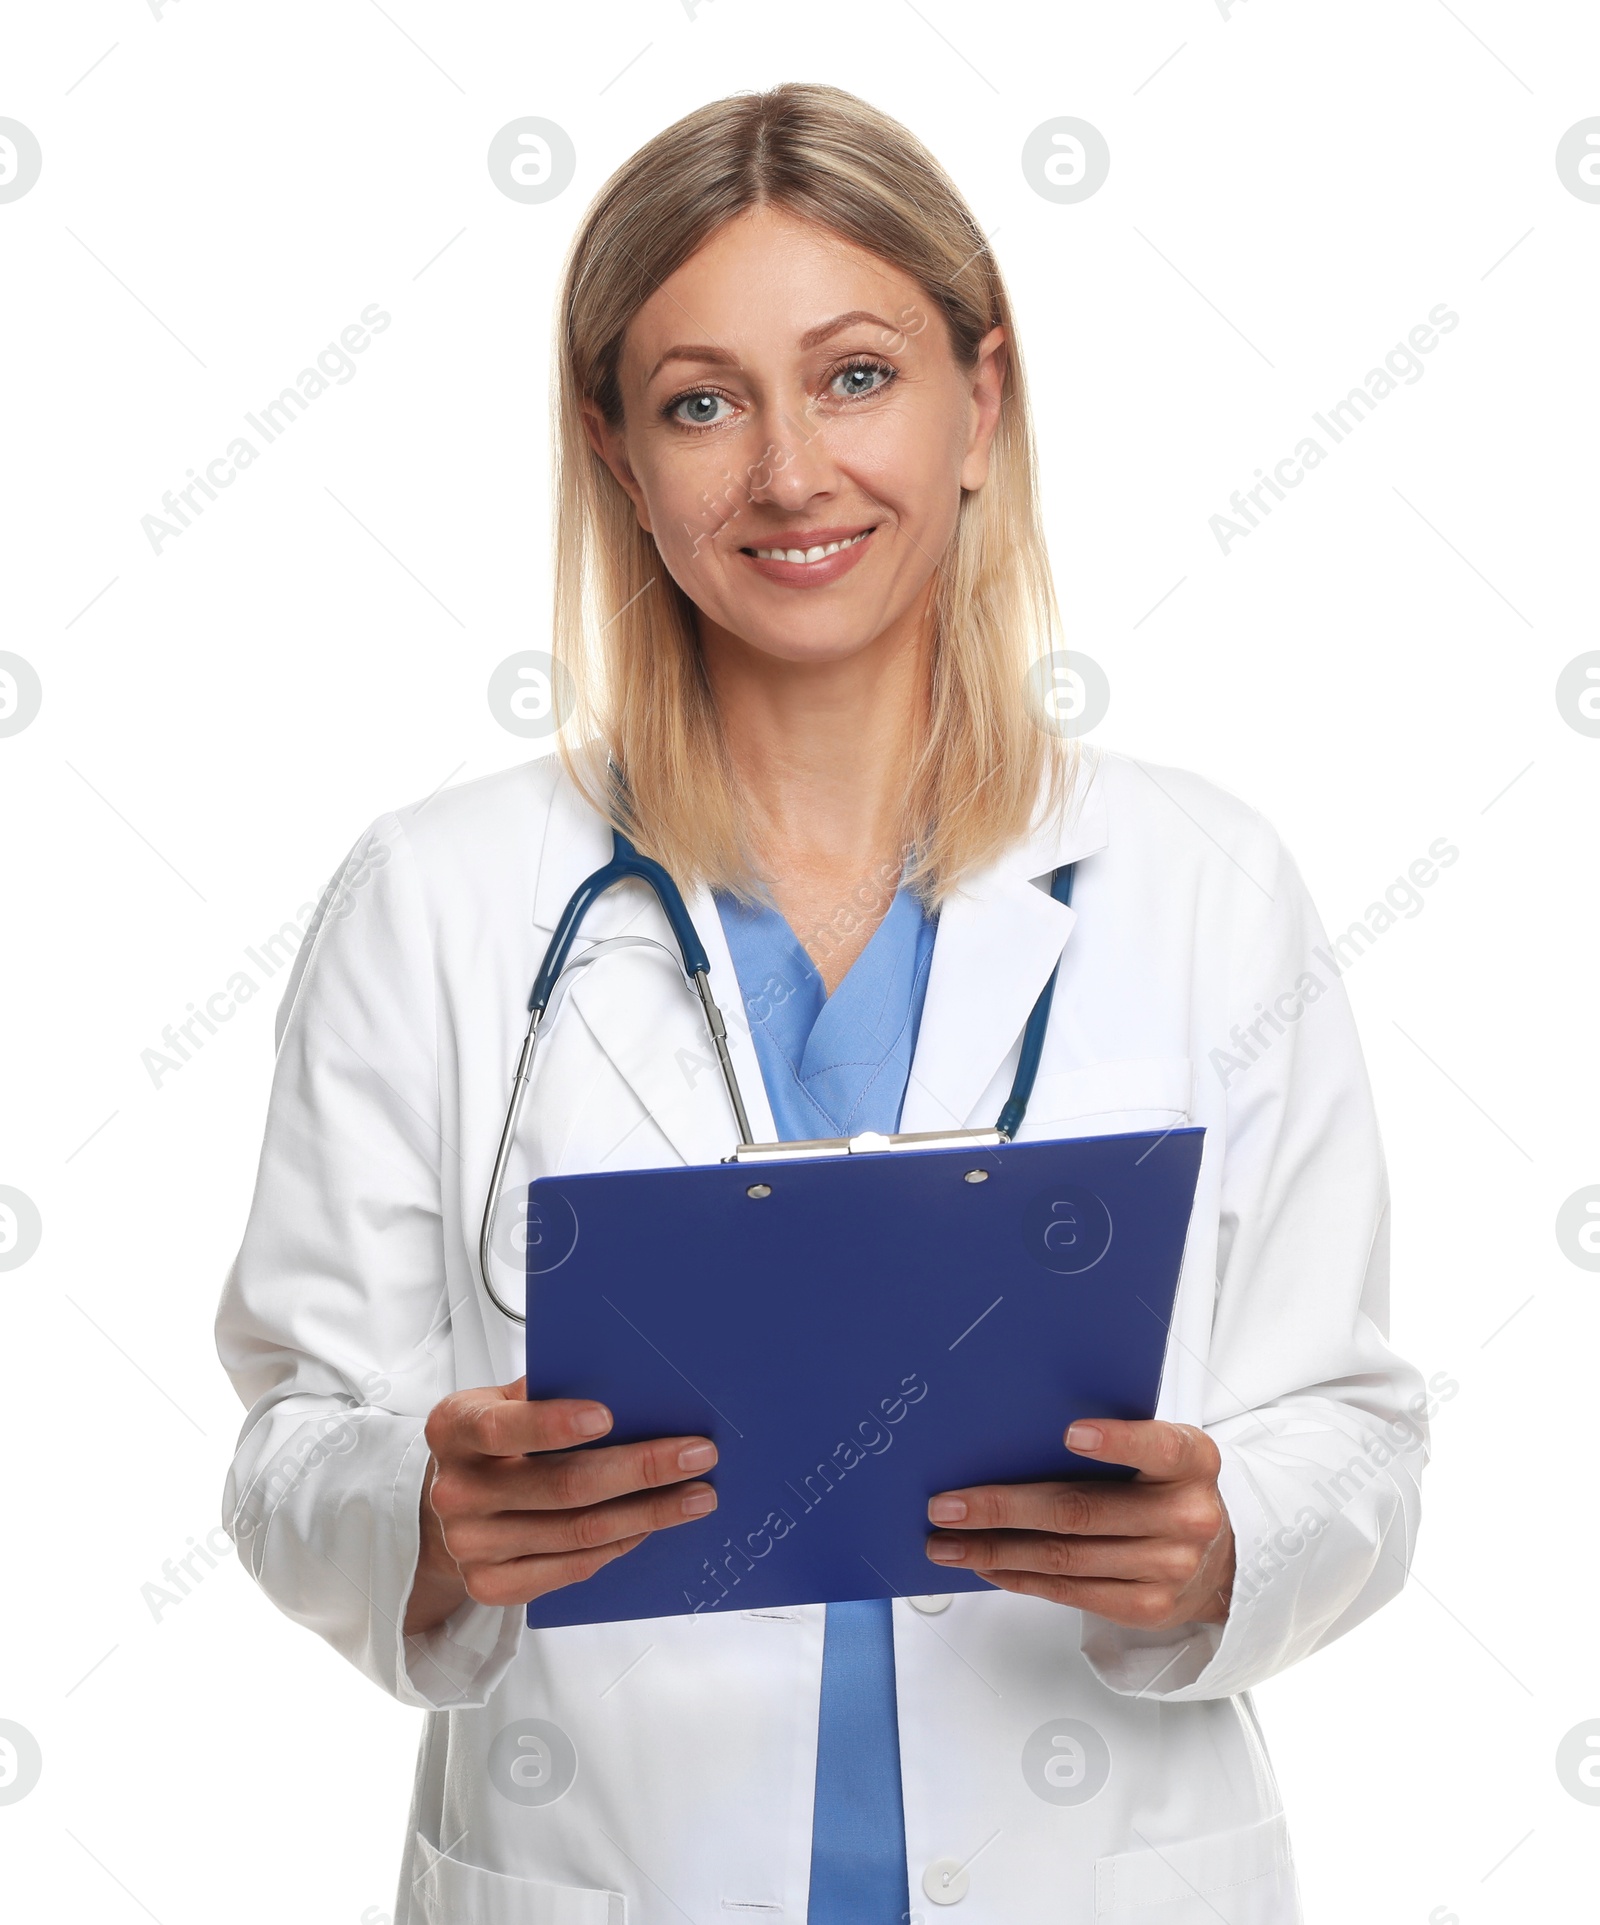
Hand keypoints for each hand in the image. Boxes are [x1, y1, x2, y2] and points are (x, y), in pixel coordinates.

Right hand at [403, 1377, 717, 1634]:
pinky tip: (650, 1526)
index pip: (503, 1428)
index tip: (609, 1416)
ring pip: (578, 1532)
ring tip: (696, 1496)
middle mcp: (456, 1491)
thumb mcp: (504, 1400)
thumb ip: (547, 1391)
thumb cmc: (494, 1439)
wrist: (451, 1504)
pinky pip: (571, 1567)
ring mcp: (470, 1544)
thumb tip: (628, 1383)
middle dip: (641, 1469)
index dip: (555, 1424)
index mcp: (454, 1429)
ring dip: (648, 1514)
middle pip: (561, 1486)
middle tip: (696, 1455)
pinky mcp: (491, 1584)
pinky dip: (619, 1545)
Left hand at [924, 1418, 1234, 1630]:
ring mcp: (1170, 1568)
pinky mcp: (1148, 1608)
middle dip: (1002, 1508)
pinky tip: (985, 1564)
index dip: (1117, 1442)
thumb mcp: (1159, 1454)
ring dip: (995, 1550)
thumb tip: (1014, 1436)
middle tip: (946, 1505)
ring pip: (1065, 1558)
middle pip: (1082, 1511)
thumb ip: (1115, 1443)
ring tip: (947, 1541)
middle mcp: (1188, 1516)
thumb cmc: (1165, 1488)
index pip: (1159, 1447)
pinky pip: (1070, 1592)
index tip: (1070, 1433)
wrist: (1218, 1558)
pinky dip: (1019, 1577)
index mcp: (1193, 1461)